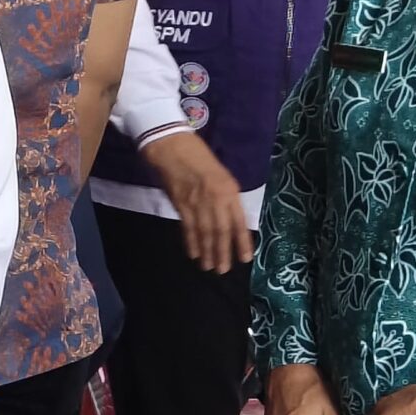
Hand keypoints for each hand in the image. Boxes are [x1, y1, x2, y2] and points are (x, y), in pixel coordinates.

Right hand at [144, 131, 253, 273]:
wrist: (170, 145)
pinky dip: (191, 242)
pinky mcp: (180, 203)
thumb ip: (226, 196)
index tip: (245, 259)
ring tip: (210, 267)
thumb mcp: (220, 174)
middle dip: (223, 252)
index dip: (242, 241)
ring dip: (208, 252)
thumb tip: (230, 219)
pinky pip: (188, 227)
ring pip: (204, 232)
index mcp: (229, 190)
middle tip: (223, 269)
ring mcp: (197, 202)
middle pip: (221, 231)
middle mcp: (216, 198)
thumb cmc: (197, 156)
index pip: (238, 221)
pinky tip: (194, 254)